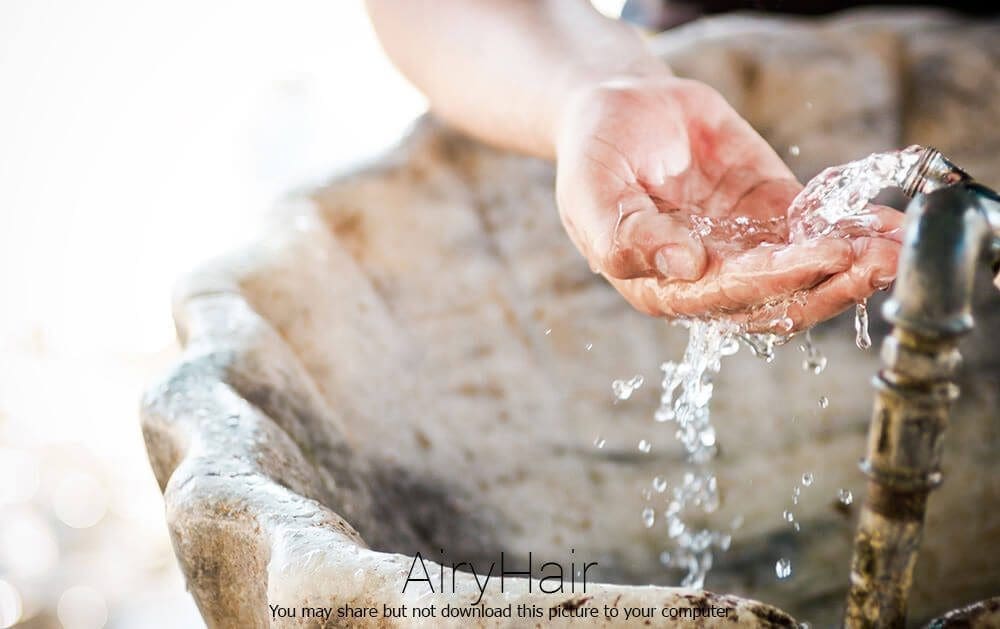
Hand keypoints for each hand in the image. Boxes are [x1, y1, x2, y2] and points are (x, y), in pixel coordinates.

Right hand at [554, 75, 901, 331]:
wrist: (617, 110)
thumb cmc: (594, 156)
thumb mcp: (590, 194)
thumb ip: (625, 237)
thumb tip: (685, 267)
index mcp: (663, 287)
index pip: (728, 298)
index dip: (779, 281)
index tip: (824, 258)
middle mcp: (709, 278)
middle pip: (779, 299)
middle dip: (831, 285)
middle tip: (878, 263)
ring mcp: (743, 247)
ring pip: (806, 272)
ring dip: (852, 266)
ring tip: (893, 246)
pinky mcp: (769, 213)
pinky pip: (815, 228)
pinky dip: (850, 230)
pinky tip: (883, 224)